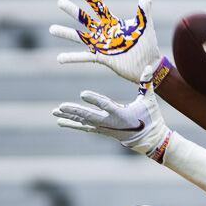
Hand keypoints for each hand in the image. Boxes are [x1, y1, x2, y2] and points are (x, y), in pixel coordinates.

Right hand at [49, 0, 161, 84]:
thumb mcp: (145, 24)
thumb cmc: (147, 45)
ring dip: (66, 33)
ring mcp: (101, 46)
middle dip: (73, 11)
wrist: (149, 66)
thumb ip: (144, 6)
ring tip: (52, 29)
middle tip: (60, 2)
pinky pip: (84, 57)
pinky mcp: (102, 58)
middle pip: (85, 19)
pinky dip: (72, 58)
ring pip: (80, 37)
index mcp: (112, 23)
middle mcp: (104, 33)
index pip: (99, 7)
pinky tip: (60, 58)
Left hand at [53, 66, 171, 158]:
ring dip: (69, 116)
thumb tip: (148, 67)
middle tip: (61, 106)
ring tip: (55, 111)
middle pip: (90, 116)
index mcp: (122, 114)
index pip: (106, 105)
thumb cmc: (150, 118)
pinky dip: (73, 124)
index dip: (94, 100)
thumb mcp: (149, 100)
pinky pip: (84, 127)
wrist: (149, 139)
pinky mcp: (102, 131)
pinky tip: (60, 121)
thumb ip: (146, 83)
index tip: (82, 93)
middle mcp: (111, 123)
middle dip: (75, 111)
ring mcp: (105, 128)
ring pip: (84, 122)